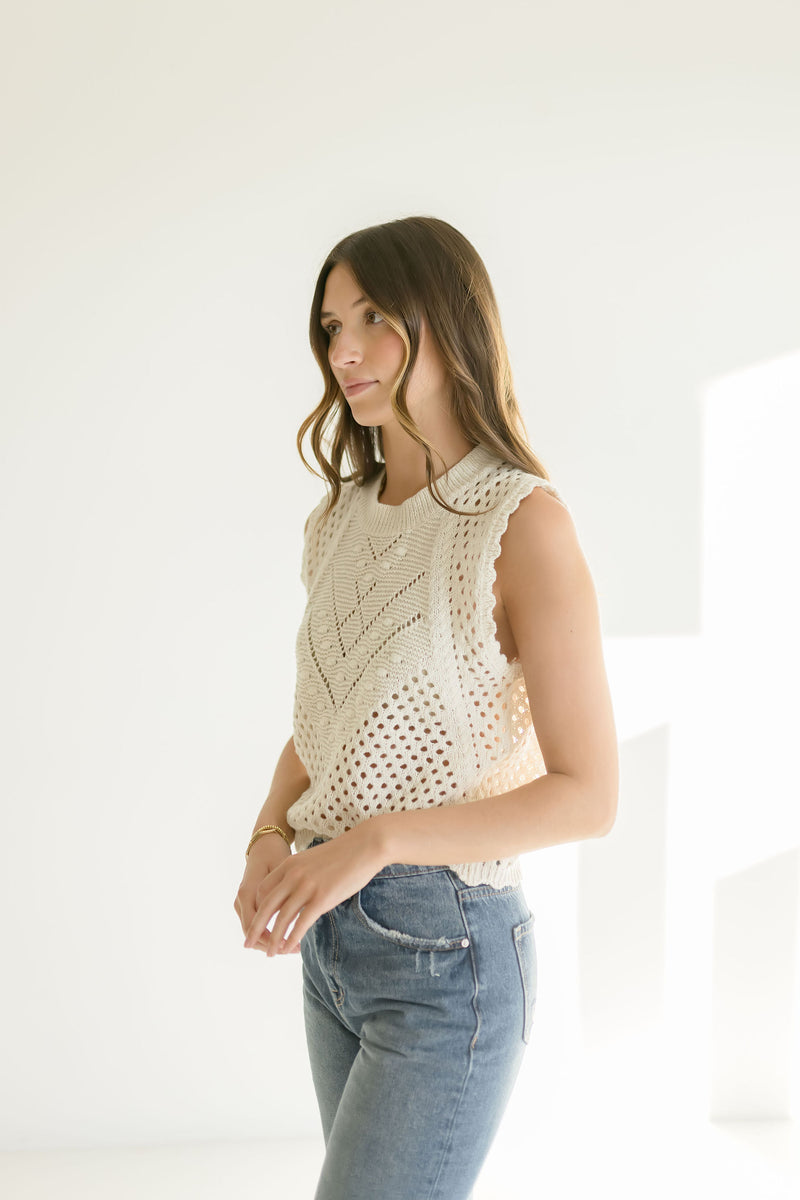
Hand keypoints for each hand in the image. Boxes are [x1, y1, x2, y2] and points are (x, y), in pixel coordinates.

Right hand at [234, 835, 295, 953]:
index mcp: (247, 892)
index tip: (289, 946)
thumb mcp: (281, 871)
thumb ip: (280, 893)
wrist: (265, 846)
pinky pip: (256, 924)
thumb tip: (288, 915)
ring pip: (253, 931)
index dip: (270, 939)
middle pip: (252, 933)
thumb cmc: (275, 856)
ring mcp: (242, 903)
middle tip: (293, 950)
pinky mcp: (247, 904)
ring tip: (292, 947)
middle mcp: (241, 900)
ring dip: (270, 941)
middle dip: (271, 944)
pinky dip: (268, 933)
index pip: (254, 926)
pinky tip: (286, 937)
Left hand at [242, 822, 387, 956]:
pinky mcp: (322, 898)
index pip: (262, 890)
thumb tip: (295, 892)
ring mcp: (306, 887)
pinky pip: (301, 923)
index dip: (257, 909)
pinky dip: (292, 939)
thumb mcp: (312, 859)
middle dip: (255, 928)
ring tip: (270, 954)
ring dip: (274, 939)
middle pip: (266, 906)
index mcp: (289, 864)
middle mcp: (293, 875)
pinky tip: (288, 949)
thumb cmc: (343, 854)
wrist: (365, 846)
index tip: (256, 923)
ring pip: (282, 919)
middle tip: (247, 944)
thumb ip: (300, 874)